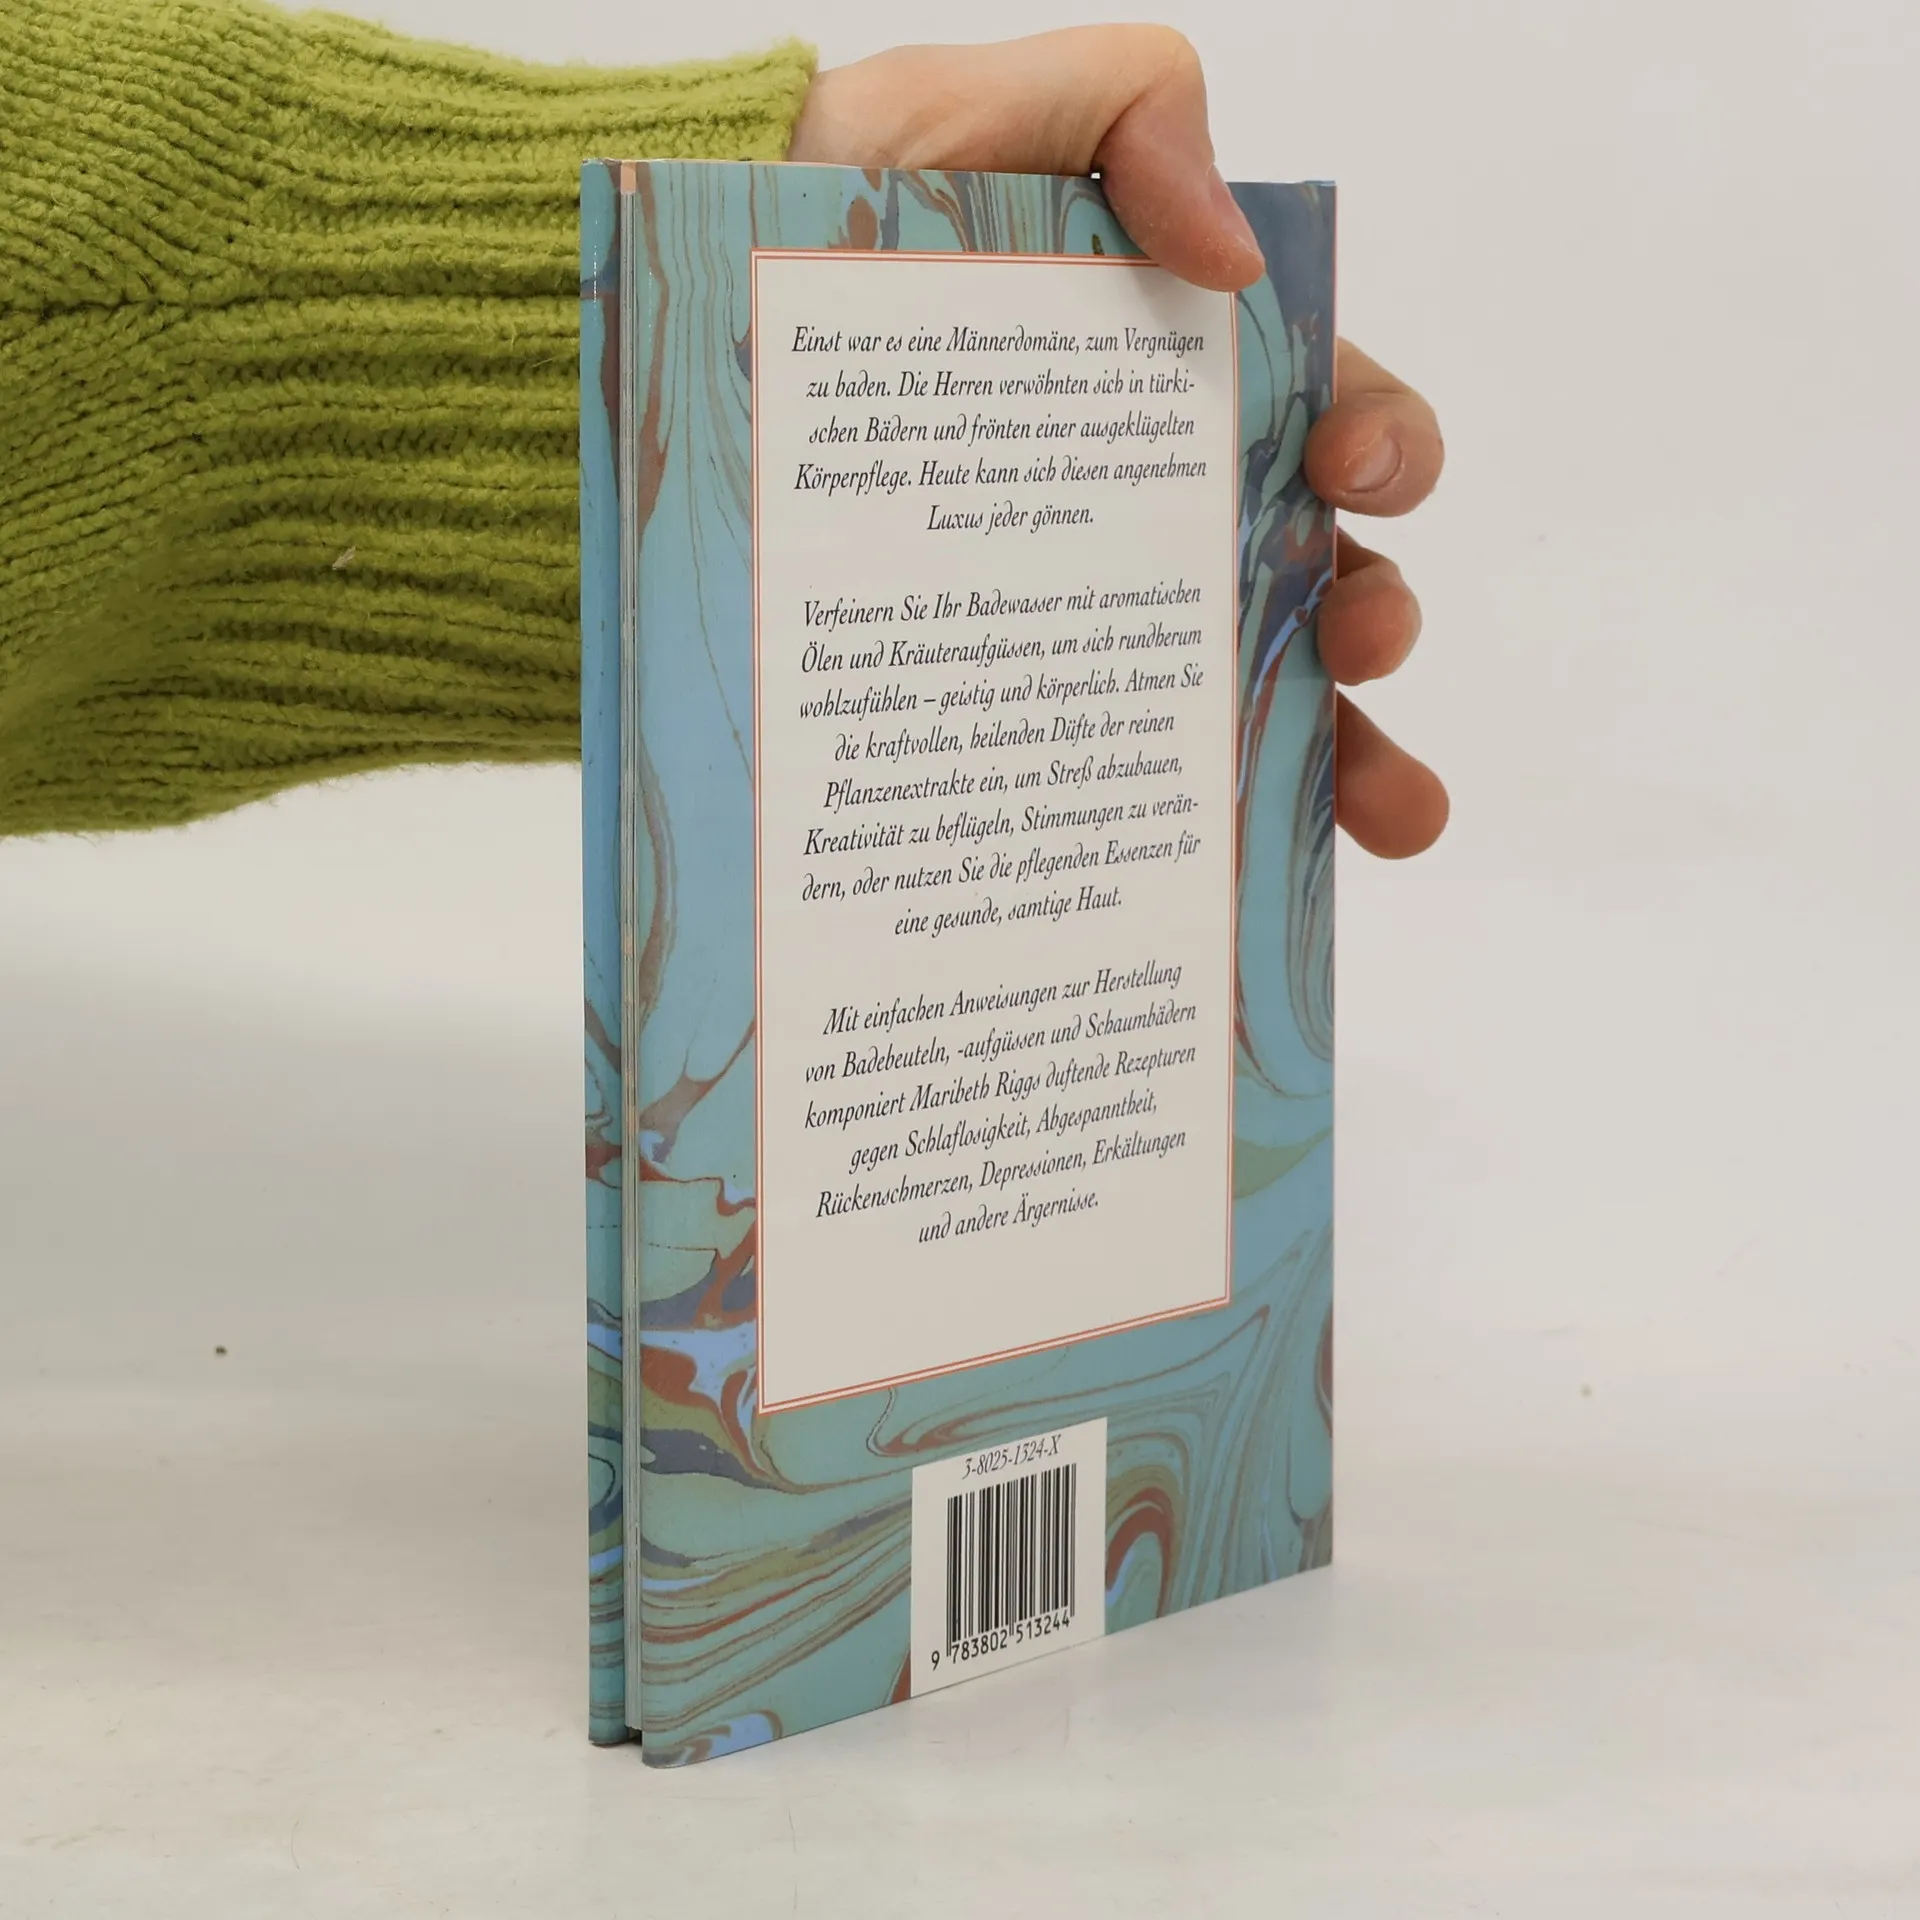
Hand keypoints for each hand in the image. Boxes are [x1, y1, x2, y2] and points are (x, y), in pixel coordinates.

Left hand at [792, 27, 1447, 857]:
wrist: (633, 376)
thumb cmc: (789, 239)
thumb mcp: (943, 120)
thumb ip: (1115, 107)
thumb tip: (1243, 254)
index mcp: (1157, 379)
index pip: (1317, 410)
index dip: (1379, 440)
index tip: (1358, 475)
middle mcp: (1138, 510)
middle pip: (1308, 574)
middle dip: (1376, 615)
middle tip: (1363, 646)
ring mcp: (1071, 622)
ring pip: (1244, 704)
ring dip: (1347, 761)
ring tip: (1391, 813)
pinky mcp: (998, 710)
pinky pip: (1114, 784)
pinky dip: (1197, 833)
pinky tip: (1237, 884)